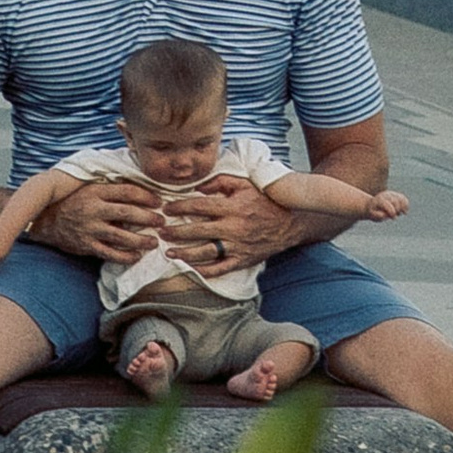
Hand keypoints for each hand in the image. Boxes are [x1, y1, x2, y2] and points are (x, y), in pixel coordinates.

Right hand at [34, 173, 169, 268]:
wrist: (47, 221)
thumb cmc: (74, 202)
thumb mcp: (90, 189)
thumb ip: (111, 191)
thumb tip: (141, 193)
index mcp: (96, 191)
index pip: (127, 191)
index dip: (146, 196)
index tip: (159, 202)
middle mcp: (93, 209)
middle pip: (127, 213)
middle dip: (148, 218)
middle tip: (162, 222)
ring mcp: (89, 229)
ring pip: (121, 236)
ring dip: (141, 240)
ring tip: (154, 242)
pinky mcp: (86, 246)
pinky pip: (109, 253)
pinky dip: (125, 256)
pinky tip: (136, 256)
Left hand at [156, 171, 296, 274]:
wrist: (291, 222)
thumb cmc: (266, 200)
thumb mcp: (245, 184)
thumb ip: (221, 182)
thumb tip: (198, 186)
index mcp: (233, 208)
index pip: (200, 207)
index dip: (180, 207)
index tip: (166, 208)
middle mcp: (234, 228)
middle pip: (198, 231)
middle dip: (176, 231)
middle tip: (160, 231)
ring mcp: (238, 246)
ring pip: (206, 252)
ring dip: (185, 253)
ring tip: (169, 252)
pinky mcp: (243, 260)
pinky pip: (221, 268)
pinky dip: (204, 270)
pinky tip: (190, 268)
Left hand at [360, 186, 409, 222]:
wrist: (373, 204)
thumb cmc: (373, 211)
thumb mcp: (372, 214)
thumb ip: (378, 215)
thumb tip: (386, 215)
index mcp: (379, 199)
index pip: (387, 204)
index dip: (392, 212)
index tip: (393, 218)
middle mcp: (386, 195)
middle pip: (395, 201)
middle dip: (397, 210)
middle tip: (394, 217)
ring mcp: (392, 194)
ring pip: (400, 199)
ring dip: (402, 207)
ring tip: (400, 213)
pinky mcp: (396, 195)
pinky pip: (403, 198)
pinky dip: (406, 204)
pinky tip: (405, 211)